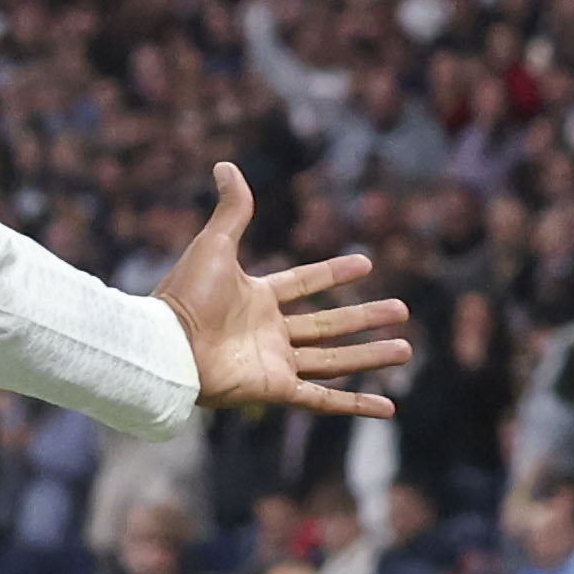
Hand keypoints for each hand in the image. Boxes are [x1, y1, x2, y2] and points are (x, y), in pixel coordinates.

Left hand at [155, 164, 410, 416]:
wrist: (167, 345)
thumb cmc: (186, 295)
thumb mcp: (215, 243)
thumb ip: (232, 209)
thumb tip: (227, 165)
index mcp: (257, 298)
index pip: (304, 283)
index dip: (333, 274)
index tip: (365, 264)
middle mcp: (269, 333)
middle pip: (328, 325)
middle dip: (366, 318)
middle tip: (402, 310)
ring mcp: (275, 364)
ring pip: (334, 361)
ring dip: (370, 355)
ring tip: (406, 348)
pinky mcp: (276, 391)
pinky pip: (323, 401)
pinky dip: (356, 405)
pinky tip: (387, 408)